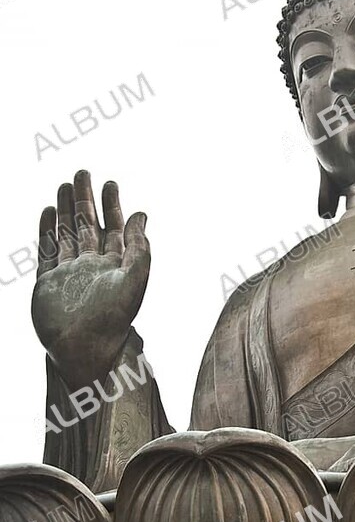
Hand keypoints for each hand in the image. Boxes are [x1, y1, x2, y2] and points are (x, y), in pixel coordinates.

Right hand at [31, 170, 149, 389]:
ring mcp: (68, 274)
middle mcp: (91, 268)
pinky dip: (47, 230)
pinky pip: (47, 250)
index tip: (110, 182)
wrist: (83, 348)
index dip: (112, 206)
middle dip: (86, 200)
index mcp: (115, 267)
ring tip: (64, 185)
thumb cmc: (113, 318)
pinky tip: (49, 211)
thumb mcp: (135, 278)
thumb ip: (139, 246)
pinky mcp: (47, 282)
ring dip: (66, 210)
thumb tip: (141, 215)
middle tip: (83, 173)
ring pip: (66, 234)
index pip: (114, 229)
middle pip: (88, 226)